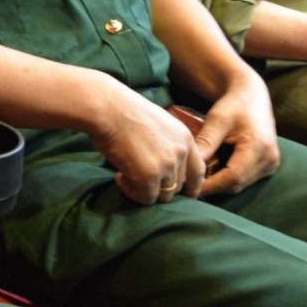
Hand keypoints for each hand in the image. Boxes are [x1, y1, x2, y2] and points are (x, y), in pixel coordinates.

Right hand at [87, 79, 203, 203]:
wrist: (107, 108)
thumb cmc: (124, 110)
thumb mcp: (158, 124)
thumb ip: (167, 144)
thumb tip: (163, 166)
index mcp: (185, 137)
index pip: (198, 171)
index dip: (193, 186)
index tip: (184, 193)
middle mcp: (180, 152)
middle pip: (178, 186)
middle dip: (160, 186)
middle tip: (138, 176)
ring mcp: (166, 166)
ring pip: (163, 195)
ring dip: (144, 189)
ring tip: (125, 174)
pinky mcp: (148, 177)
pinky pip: (145, 198)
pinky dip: (131, 191)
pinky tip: (119, 177)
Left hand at [191, 73, 278, 197]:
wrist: (253, 97)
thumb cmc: (234, 104)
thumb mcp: (217, 119)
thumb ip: (205, 142)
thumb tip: (189, 168)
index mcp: (260, 146)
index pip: (234, 177)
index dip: (211, 185)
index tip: (189, 187)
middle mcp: (270, 159)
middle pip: (237, 184)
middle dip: (212, 186)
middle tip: (189, 185)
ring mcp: (271, 165)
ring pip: (240, 185)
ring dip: (219, 184)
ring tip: (198, 178)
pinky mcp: (268, 167)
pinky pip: (245, 180)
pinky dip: (227, 179)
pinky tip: (212, 172)